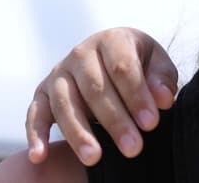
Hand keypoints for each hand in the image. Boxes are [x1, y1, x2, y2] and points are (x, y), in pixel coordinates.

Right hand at [25, 27, 177, 165]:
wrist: (112, 59)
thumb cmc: (140, 65)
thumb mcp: (157, 65)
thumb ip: (161, 79)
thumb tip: (163, 99)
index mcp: (112, 40)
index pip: (123, 68)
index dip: (137, 97)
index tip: (151, 123)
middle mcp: (81, 53)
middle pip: (95, 88)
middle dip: (115, 121)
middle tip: (133, 148)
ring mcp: (59, 72)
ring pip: (65, 103)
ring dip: (79, 133)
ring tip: (95, 158)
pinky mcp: (42, 93)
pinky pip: (34, 114)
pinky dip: (35, 135)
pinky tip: (39, 157)